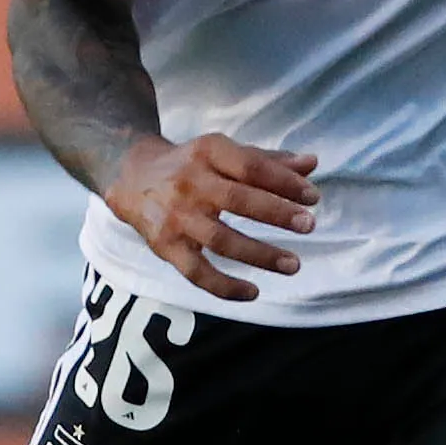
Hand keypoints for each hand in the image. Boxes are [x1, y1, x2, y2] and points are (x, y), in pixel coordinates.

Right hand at [108, 131, 316, 298]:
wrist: (132, 179)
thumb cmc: (192, 165)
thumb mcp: (224, 153)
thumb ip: (268, 161)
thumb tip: (312, 164)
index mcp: (208, 152)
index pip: (251, 166)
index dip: (284, 182)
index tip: (313, 198)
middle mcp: (190, 182)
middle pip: (238, 199)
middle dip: (277, 214)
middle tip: (309, 226)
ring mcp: (176, 217)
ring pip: (221, 239)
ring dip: (259, 254)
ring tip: (293, 264)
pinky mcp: (166, 246)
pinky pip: (196, 272)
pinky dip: (224, 286)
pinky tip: (253, 292)